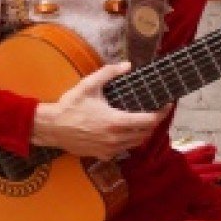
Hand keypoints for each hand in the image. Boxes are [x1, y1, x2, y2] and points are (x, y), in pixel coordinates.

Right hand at [31, 62, 165, 159]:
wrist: (52, 128)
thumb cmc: (70, 106)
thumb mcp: (88, 85)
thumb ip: (108, 73)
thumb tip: (127, 65)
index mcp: (116, 121)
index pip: (148, 120)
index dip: (161, 113)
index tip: (167, 104)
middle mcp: (116, 138)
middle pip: (145, 134)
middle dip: (153, 123)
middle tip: (155, 111)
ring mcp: (110, 149)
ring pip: (136, 143)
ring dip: (142, 133)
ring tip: (142, 120)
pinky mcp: (102, 155)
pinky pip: (122, 150)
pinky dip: (128, 142)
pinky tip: (122, 132)